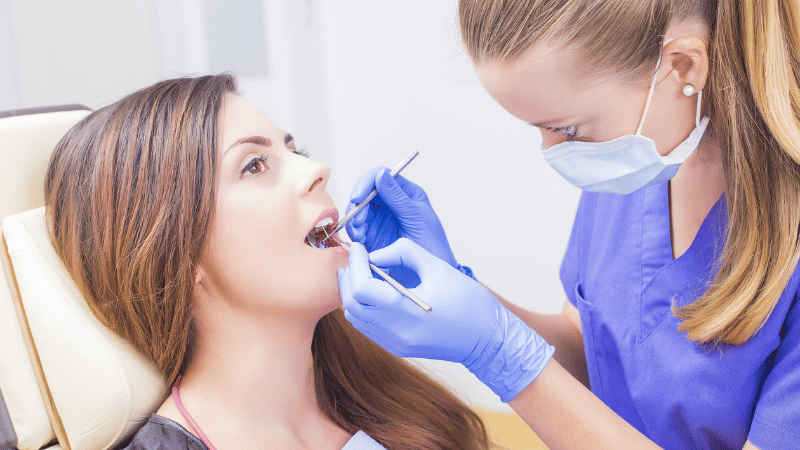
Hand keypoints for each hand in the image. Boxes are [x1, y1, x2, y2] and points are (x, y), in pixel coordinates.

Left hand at [338, 239, 554, 401]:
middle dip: (348, 277)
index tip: (359, 248)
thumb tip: (374, 255)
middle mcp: (396, 333)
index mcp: (407, 312)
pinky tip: (372, 291)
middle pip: (351, 304)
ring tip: (361, 272)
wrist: (488, 339)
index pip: (362, 288)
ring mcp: (395, 344)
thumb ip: (402, 253)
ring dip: (352, 293)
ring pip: (355, 318)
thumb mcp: (437, 266)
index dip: (356, 264)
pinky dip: (362, 306)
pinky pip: (367, 327)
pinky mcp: (398, 348)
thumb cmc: (469, 301)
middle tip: (356, 257)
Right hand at [345, 166, 457, 267]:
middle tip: (358, 222)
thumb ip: (397, 196)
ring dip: (354, 221)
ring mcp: (380, 219)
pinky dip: (355, 233)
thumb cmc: (432, 246)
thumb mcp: (416, 218)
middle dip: (357, 206)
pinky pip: (356, 229)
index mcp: (405, 193)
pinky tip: (362, 242)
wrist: (430, 276)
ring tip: (361, 235)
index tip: (358, 198)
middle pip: (364, 193)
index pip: (380, 177)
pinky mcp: (372, 235)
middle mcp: (390, 203)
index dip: (366, 183)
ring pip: (357, 211)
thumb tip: (380, 174)